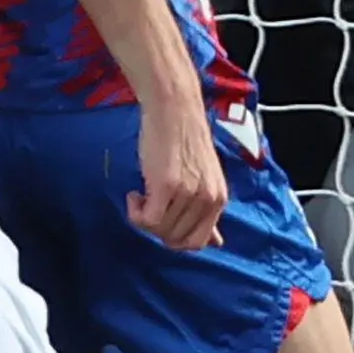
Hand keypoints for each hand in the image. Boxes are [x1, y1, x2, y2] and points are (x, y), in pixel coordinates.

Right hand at [126, 96, 228, 249]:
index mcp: (218, 199)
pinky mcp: (166, 186)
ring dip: (143, 218)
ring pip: (159, 231)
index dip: (174, 237)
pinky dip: (135, 214)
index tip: (162, 220)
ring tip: (141, 195)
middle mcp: (207, 199)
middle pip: (175, 240)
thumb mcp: (204, 180)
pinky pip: (147, 220)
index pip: (197, 241)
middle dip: (156, 230)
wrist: (174, 109)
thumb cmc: (184, 141)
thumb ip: (207, 211)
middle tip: (148, 206)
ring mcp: (188, 194)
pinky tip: (135, 195)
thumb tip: (215, 243)